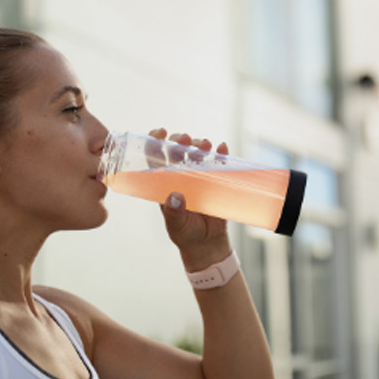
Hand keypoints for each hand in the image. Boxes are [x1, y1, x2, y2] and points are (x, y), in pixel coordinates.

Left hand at [148, 128, 231, 270]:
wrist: (207, 244)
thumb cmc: (186, 234)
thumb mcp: (176, 225)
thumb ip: (174, 212)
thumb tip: (174, 197)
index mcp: (164, 183)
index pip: (155, 157)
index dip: (155, 142)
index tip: (160, 133)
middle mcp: (180, 176)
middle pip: (178, 150)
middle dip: (181, 141)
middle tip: (187, 139)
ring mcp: (198, 177)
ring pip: (197, 154)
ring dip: (200, 145)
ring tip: (206, 145)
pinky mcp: (216, 181)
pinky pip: (218, 164)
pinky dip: (221, 154)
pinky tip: (223, 148)